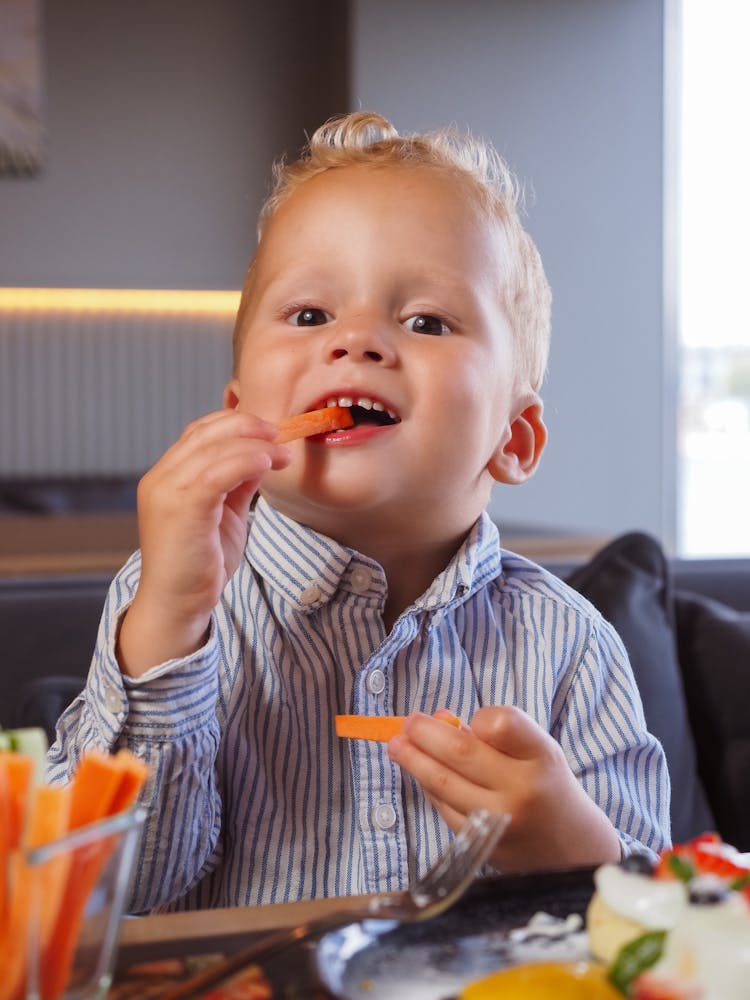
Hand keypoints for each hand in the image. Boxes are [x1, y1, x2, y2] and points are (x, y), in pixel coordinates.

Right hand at [117, 409, 289, 676]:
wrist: (177, 606)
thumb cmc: (199, 566)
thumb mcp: (224, 515)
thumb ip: (237, 484)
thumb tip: (261, 457)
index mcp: (166, 478)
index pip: (199, 433)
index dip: (236, 424)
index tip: (272, 431)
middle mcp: (160, 479)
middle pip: (205, 433)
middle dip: (248, 427)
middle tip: (281, 434)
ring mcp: (165, 492)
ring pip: (213, 449)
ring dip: (254, 445)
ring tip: (282, 454)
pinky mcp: (179, 509)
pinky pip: (217, 473)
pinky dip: (246, 462)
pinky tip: (268, 464)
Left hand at [388, 705, 620, 871]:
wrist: (572, 849)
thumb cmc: (546, 785)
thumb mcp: (536, 750)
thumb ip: (495, 733)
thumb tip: (439, 719)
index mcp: (541, 757)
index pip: (502, 724)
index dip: (478, 718)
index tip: (467, 719)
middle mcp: (521, 790)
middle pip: (460, 753)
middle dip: (424, 734)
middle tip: (407, 723)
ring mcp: (498, 822)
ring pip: (443, 784)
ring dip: (414, 761)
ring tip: (397, 745)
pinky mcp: (480, 845)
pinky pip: (443, 809)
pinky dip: (429, 787)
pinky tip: (420, 773)